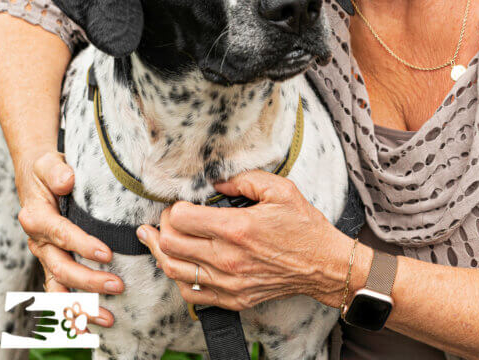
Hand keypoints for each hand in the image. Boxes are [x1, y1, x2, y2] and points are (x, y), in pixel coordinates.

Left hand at [7, 294, 57, 339]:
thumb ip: (26, 302)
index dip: (48, 311)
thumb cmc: (11, 315)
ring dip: (48, 328)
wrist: (5, 326)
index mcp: (29, 312)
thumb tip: (33, 297)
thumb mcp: (19, 306)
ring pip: (41, 328)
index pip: (41, 311)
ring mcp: (29, 327)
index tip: (55, 311)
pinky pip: (35, 336)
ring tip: (55, 329)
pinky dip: (41, 337)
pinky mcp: (27, 334)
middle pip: (42, 320)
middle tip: (58, 321)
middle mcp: (30, 320)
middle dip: (50, 320)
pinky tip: (47, 338)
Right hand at [15, 150, 123, 326]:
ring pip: (59, 287)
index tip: (107, 253)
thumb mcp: (50, 163)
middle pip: (62, 267)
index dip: (82, 245)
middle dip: (89, 281)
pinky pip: (59, 292)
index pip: (61, 235)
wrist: (37, 178)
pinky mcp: (52, 263)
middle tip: (118, 285)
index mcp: (37, 218)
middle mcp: (38, 242)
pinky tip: (89, 327)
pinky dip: (72, 312)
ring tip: (107, 318)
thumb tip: (66, 181)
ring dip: (81, 306)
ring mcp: (45, 256)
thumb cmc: (48, 170)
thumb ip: (57, 171)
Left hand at [136, 170, 352, 310]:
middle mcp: (228, 258)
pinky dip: (178, 277)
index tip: (179, 202)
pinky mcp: (233, 298)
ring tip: (155, 238)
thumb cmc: (303, 226)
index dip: (174, 207)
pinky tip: (178, 264)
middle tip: (167, 217)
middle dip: (161, 226)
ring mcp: (229, 282)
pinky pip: (191, 293)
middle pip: (170, 244)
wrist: (323, 265)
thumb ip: (244, 179)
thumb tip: (216, 180)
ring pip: (173, 270)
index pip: (182, 219)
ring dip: (160, 252)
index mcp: (237, 228)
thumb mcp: (279, 189)